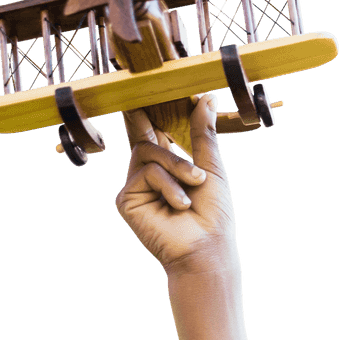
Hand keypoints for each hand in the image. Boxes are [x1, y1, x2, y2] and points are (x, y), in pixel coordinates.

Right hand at [115, 95, 236, 275]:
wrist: (207, 248)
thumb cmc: (213, 215)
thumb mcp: (210, 168)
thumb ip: (202, 135)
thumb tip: (205, 98)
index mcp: (167, 167)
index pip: (154, 133)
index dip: (153, 114)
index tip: (154, 91)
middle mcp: (147, 175)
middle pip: (146, 139)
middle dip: (170, 141)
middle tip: (189, 150)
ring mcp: (135, 187)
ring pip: (147, 152)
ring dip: (178, 167)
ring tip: (195, 187)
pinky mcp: (126, 200)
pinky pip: (146, 173)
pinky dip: (169, 185)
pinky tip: (181, 204)